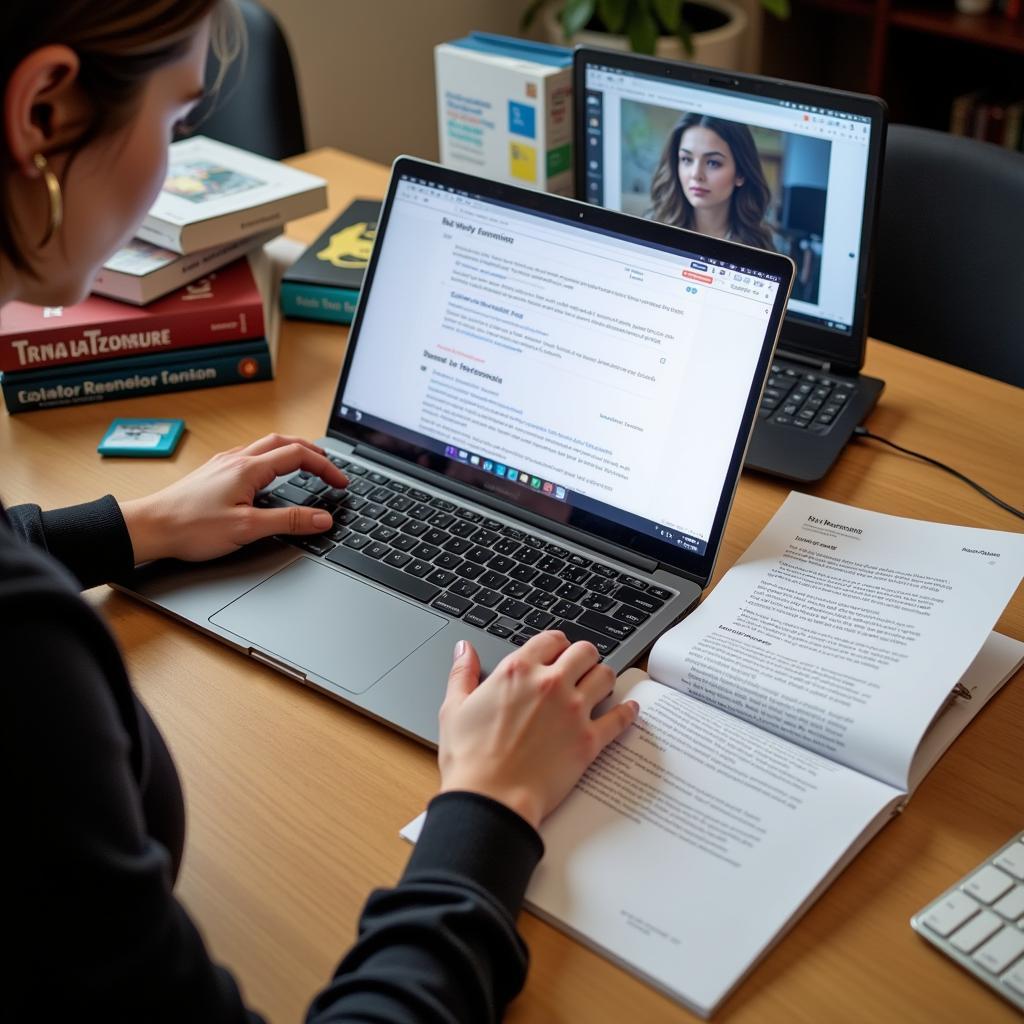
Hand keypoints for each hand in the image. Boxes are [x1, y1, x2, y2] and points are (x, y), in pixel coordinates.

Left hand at [119, 434, 347, 563]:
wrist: (149, 527)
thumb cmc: (190, 528)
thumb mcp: (247, 529)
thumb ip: (288, 521)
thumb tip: (322, 518)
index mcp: (248, 468)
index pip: (298, 456)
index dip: (326, 467)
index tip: (341, 483)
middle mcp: (236, 459)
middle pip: (284, 442)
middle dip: (313, 452)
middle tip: (331, 469)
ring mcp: (223, 464)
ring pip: (266, 446)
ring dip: (292, 452)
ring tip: (307, 466)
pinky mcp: (213, 473)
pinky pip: (250, 456)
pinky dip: (271, 460)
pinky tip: (269, 476)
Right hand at [437, 631, 638, 830]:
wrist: (490, 799)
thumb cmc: (468, 759)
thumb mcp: (454, 707)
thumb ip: (461, 672)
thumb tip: (463, 649)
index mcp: (518, 671)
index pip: (551, 639)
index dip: (555, 644)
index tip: (556, 652)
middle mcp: (550, 684)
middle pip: (585, 651)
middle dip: (583, 657)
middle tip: (580, 667)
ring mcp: (573, 711)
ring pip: (606, 676)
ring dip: (603, 678)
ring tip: (599, 685)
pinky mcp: (589, 741)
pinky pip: (619, 718)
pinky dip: (627, 712)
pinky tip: (630, 709)